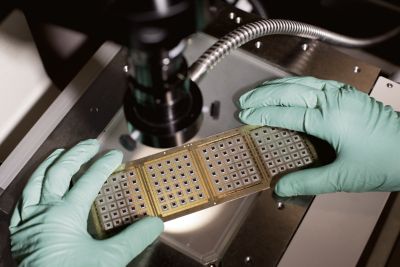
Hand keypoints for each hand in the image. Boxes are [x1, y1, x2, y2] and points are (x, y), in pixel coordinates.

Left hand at [9, 139, 162, 266]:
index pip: (88, 180)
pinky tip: (37, 186)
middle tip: (90, 145)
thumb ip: (134, 238)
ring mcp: (28, 222)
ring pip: (35, 182)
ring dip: (49, 164)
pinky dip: (31, 187)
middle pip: (58, 172)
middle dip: (76, 154)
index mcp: (65, 215)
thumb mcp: (109, 259)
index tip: (114, 156)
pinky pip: (22, 201)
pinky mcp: (19, 234)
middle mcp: (43, 213)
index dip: (103, 165)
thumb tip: (155, 223)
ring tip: (61, 153)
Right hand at [238, 76, 399, 196]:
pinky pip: (314, 82)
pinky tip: (288, 87)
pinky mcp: (348, 94)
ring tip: (258, 91)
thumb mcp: (343, 177)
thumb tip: (281, 187)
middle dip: (263, 95)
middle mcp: (334, 100)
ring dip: (276, 85)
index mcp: (330, 118)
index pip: (286, 112)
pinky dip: (294, 84)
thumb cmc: (386, 160)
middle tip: (244, 101)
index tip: (246, 116)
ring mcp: (342, 93)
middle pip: (289, 91)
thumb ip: (308, 181)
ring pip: (301, 82)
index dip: (263, 113)